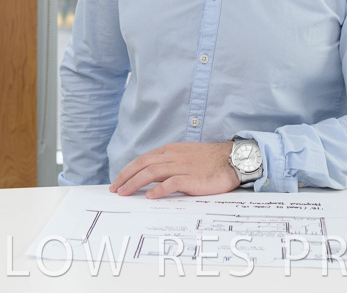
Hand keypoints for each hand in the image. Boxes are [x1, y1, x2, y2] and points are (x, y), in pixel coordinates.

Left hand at [109, 142, 238, 198]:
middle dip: (125, 177)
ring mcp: (182, 166)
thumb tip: (152, 177)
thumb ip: (169, 163)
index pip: (143, 159)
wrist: (232, 159)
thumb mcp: (186, 156)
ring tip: (124, 193)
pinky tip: (149, 196)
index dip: (128, 170)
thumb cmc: (210, 161)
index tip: (118, 181)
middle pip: (142, 164)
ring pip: (151, 172)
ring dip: (134, 183)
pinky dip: (158, 190)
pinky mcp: (191, 178)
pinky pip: (170, 183)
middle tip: (114, 189)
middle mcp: (173, 156)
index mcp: (170, 150)